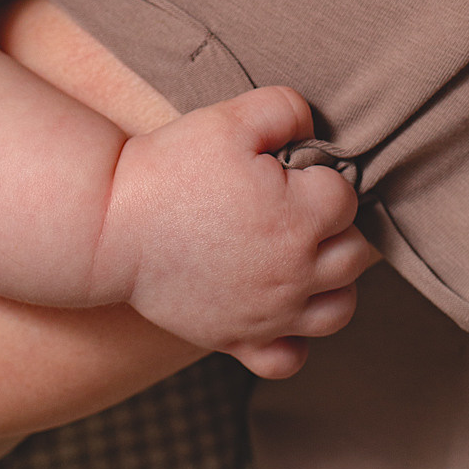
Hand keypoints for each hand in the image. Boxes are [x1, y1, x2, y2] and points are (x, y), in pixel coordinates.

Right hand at [93, 87, 367, 378]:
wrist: (111, 223)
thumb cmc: (171, 168)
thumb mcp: (231, 117)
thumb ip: (287, 110)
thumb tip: (313, 127)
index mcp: (298, 218)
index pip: (348, 198)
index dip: (324, 176)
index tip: (293, 168)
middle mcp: (293, 274)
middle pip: (357, 255)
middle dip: (340, 224)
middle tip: (304, 204)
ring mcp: (268, 314)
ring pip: (339, 310)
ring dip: (335, 280)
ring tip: (305, 252)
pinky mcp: (236, 340)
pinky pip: (290, 358)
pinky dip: (297, 338)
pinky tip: (281, 306)